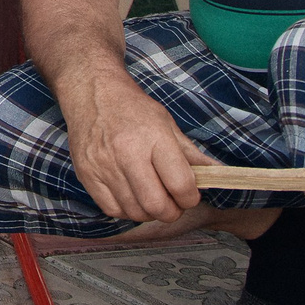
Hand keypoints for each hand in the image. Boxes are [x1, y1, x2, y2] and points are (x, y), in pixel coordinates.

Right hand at [64, 69, 215, 224]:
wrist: (91, 92)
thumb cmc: (133, 108)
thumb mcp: (167, 123)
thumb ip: (191, 154)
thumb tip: (217, 174)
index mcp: (154, 137)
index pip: (180, 184)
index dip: (190, 198)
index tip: (189, 194)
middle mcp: (127, 153)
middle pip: (156, 205)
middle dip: (172, 212)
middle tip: (173, 203)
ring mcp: (104, 165)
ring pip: (135, 212)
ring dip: (149, 212)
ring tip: (152, 197)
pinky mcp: (86, 173)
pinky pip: (112, 210)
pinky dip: (126, 210)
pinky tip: (131, 196)